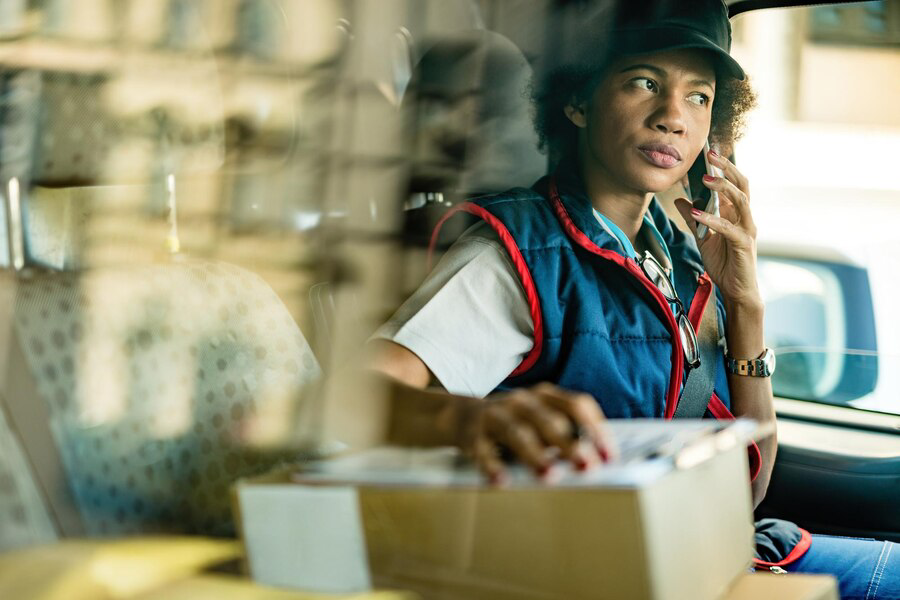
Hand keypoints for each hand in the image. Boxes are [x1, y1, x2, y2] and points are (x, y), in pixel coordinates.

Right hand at [462, 382, 616, 483]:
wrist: (460, 416)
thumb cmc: (514, 424)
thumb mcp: (539, 421)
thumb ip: (564, 435)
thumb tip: (596, 464)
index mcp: (545, 395)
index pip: (577, 405)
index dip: (596, 429)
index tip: (610, 457)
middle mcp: (522, 401)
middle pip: (549, 420)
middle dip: (569, 444)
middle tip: (587, 467)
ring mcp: (496, 414)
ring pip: (517, 433)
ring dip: (535, 455)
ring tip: (549, 476)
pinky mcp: (473, 434)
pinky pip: (483, 450)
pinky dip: (492, 466)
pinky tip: (501, 482)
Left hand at [674, 149, 761, 308]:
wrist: (736, 291)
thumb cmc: (723, 264)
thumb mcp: (702, 238)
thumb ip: (694, 218)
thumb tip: (680, 200)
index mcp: (736, 214)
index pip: (733, 184)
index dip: (724, 167)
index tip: (710, 151)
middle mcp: (745, 218)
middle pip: (742, 185)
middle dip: (727, 168)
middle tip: (710, 154)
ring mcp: (747, 230)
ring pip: (741, 201)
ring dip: (722, 188)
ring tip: (705, 179)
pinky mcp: (744, 244)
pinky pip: (729, 228)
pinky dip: (712, 219)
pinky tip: (696, 214)